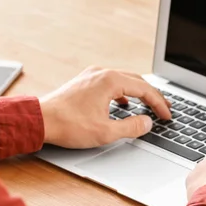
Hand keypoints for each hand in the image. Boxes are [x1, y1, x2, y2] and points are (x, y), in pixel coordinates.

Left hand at [39, 66, 170, 148]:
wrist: (38, 120)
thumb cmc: (68, 125)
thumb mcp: (105, 132)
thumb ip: (131, 127)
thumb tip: (147, 123)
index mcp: (110, 81)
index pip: (145, 89)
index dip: (159, 104)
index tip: (167, 115)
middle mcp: (102, 73)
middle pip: (137, 80)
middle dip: (153, 95)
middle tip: (164, 108)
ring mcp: (92, 75)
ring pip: (124, 79)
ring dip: (138, 92)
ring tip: (148, 104)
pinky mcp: (84, 82)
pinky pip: (111, 82)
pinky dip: (123, 92)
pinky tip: (123, 103)